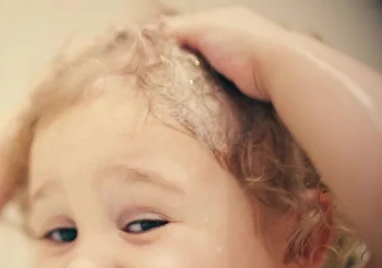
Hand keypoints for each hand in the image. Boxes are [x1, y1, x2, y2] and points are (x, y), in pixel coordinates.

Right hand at [163, 7, 295, 100]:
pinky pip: (217, 81)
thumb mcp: (202, 28)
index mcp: (222, 17)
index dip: (168, 35)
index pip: (187, 24)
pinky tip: (195, 92)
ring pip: (207, 64)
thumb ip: (176, 28)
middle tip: (161, 70)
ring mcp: (240, 57)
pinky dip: (206, 85)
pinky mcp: (244, 79)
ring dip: (192, 73)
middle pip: (197, 45)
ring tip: (174, 84)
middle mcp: (232, 35)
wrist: (279, 68)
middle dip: (180, 56)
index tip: (151, 50)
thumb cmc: (241, 43)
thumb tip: (147, 31)